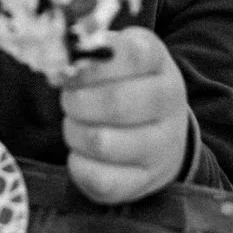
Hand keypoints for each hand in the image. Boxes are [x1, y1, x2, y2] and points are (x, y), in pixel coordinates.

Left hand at [60, 27, 189, 203]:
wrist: (163, 132)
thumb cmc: (128, 85)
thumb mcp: (117, 58)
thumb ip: (92, 53)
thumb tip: (64, 60)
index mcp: (158, 61)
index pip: (132, 54)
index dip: (93, 64)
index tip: (73, 70)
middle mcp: (169, 101)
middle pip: (114, 102)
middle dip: (76, 101)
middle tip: (68, 100)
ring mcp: (162, 145)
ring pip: (102, 142)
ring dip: (74, 132)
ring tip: (75, 124)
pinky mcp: (146, 179)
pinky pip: (102, 180)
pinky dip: (79, 165)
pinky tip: (80, 153)